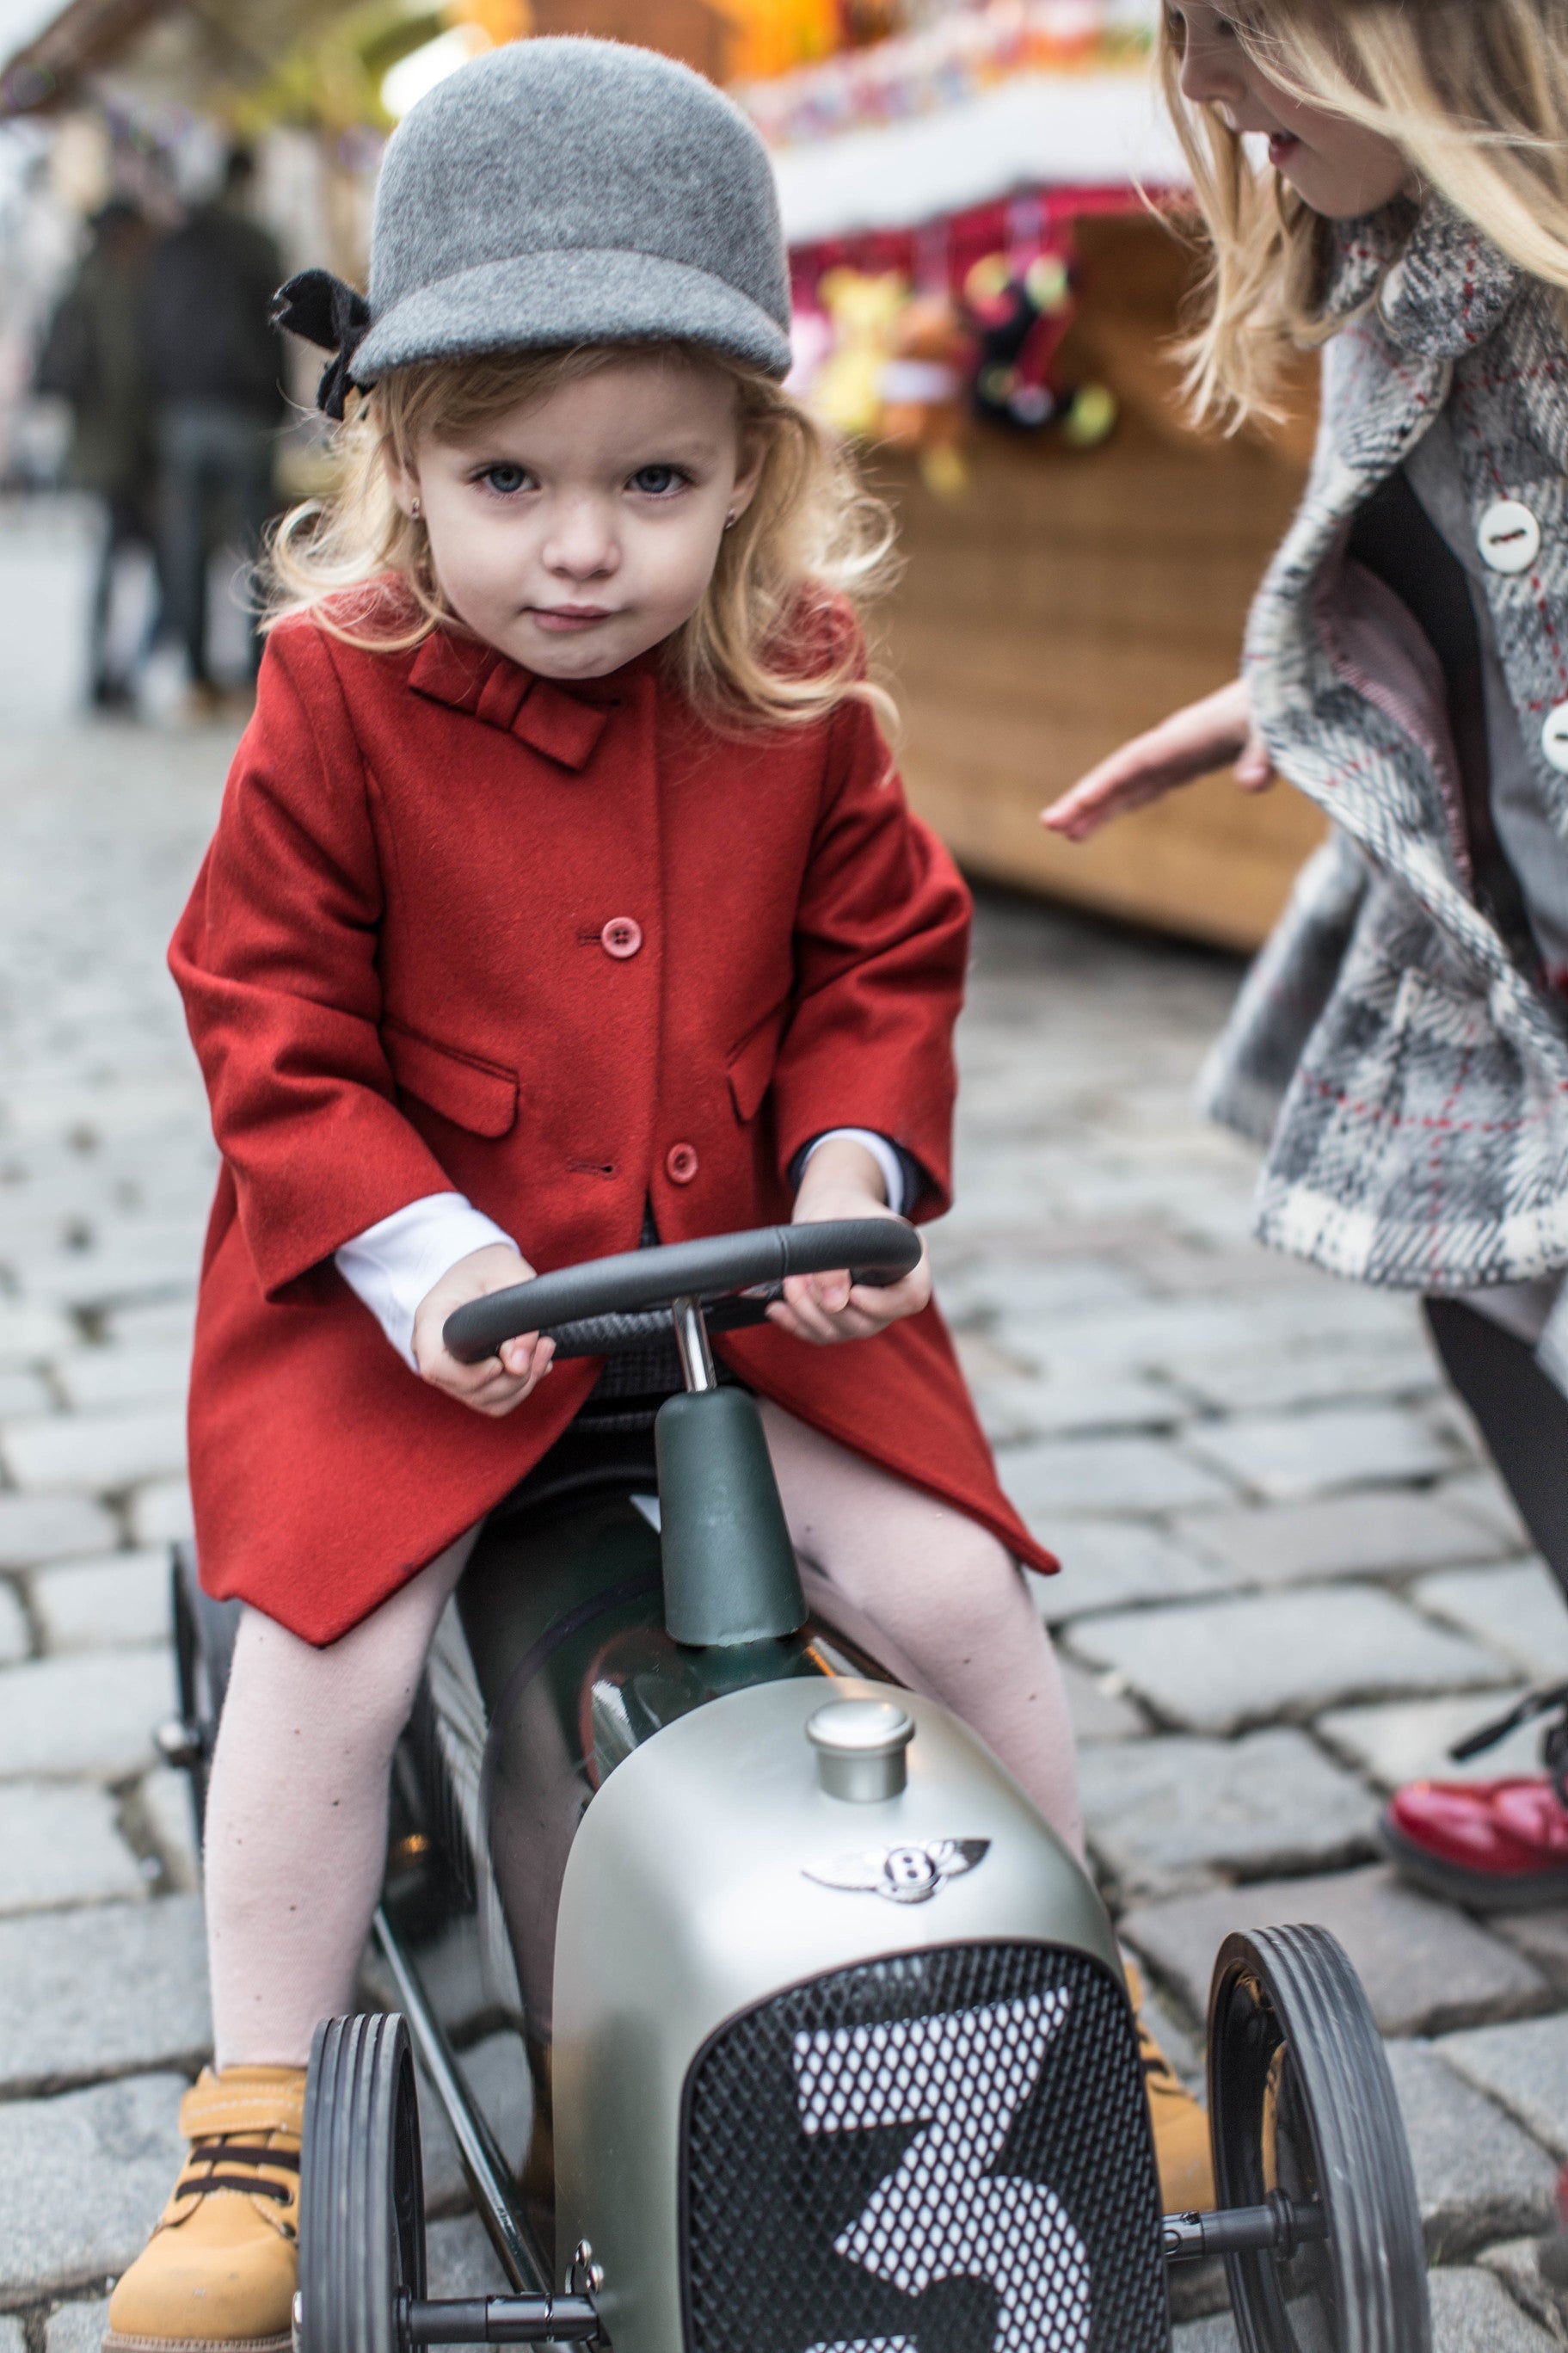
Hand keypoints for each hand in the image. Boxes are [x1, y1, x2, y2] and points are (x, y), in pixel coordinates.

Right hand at [412, 1242, 554, 1417]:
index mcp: (431, 1318)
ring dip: (522, 1385)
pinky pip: (492, 1400)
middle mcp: (431, 1348)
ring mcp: (447, 1368)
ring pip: (483, 1401)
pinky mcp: (465, 1378)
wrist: (478, 1266)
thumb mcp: (510, 1278)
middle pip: (465, 1389)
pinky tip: (536, 1363)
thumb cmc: (490, 1266)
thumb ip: (517, 1320)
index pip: (436, 1366)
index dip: (472, 1375)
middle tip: (542, 1346)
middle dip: (512, 1379)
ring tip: (544, 1352)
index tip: (502, 1363)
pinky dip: (520, 1389)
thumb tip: (518, 1365)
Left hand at [767, 1137, 930, 1345]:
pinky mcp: (841, 1319)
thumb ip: (836, 1253)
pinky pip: (821, 1333)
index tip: (853, 1293)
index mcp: (909, 1261)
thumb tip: (834, 1303)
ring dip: (808, 1314)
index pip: (911, 1298)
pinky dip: (797, 1324)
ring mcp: (868, 1310)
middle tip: (797, 1279)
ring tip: (787, 1284)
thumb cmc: (841, 1205)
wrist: (830, 1207)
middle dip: (828, 1307)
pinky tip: (777, 1307)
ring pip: (842, 1332)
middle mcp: (893, 1292)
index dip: (883, 1304)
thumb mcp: (836, 1218)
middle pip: (870, 1322)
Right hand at [1040, 678, 1272, 842]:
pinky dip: (1125, 802)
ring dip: (1099, 808)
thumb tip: (1250, 786)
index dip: (1105, 784)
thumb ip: (1264, 756)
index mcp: (1188, 735)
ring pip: (1131, 784)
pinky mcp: (1191, 761)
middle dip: (1086, 800)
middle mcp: (1175, 743)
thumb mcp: (1279, 730)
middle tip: (1049, 826)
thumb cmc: (1284, 704)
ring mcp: (1180, 752)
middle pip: (1122, 774)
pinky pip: (1149, 786)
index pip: (1137, 763)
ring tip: (1068, 836)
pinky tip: (1104, 818)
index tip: (1075, 807)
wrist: (1293, 685)